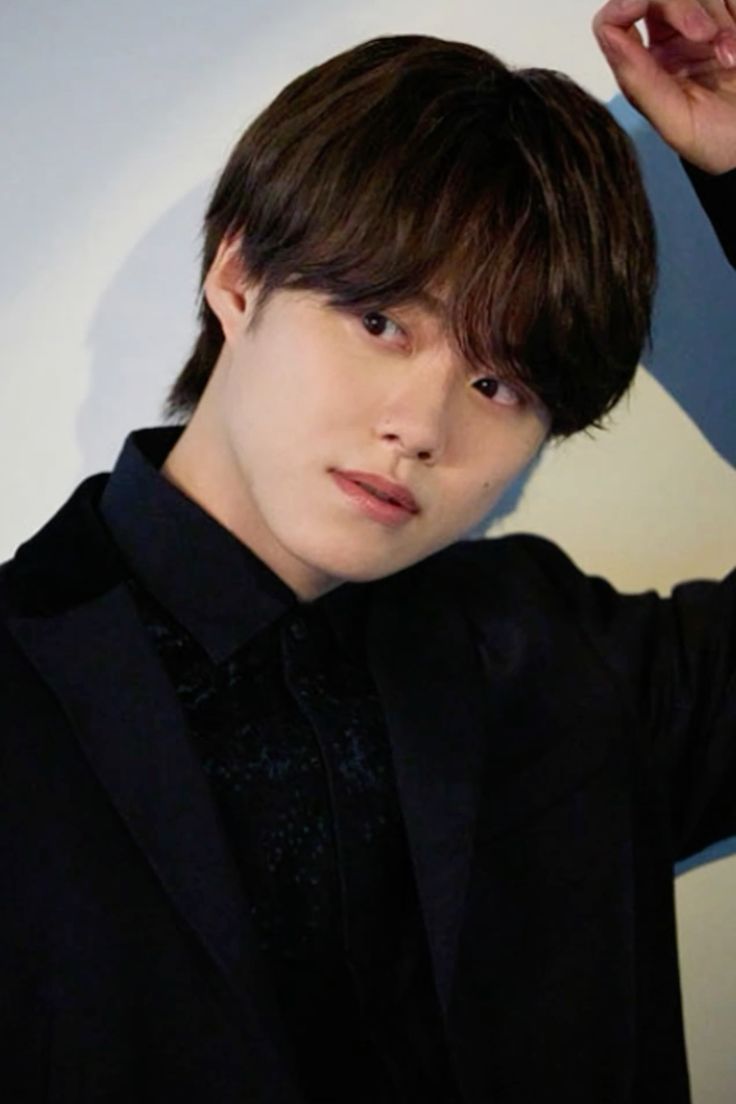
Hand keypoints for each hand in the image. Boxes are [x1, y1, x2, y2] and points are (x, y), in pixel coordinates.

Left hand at [593, 0, 735, 171]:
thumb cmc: (719, 143)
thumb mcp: (676, 122)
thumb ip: (640, 80)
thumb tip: (610, 36)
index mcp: (643, 70)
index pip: (614, 22)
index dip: (623, 5)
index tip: (640, 5)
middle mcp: (667, 45)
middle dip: (680, 6)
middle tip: (705, 35)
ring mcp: (702, 29)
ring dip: (715, 17)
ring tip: (732, 59)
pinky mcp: (731, 18)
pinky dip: (735, 16)